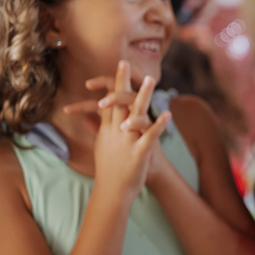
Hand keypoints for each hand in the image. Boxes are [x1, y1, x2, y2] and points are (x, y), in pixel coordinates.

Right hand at [63, 68, 174, 187]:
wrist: (112, 193)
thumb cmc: (108, 170)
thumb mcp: (100, 146)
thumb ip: (96, 129)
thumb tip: (86, 116)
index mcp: (107, 130)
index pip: (110, 101)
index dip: (115, 82)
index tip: (119, 65)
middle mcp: (115, 132)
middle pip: (119, 102)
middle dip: (123, 82)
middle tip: (125, 62)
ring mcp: (126, 142)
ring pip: (134, 114)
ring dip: (143, 96)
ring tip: (151, 80)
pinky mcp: (138, 153)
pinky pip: (149, 136)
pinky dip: (158, 124)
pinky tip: (167, 114)